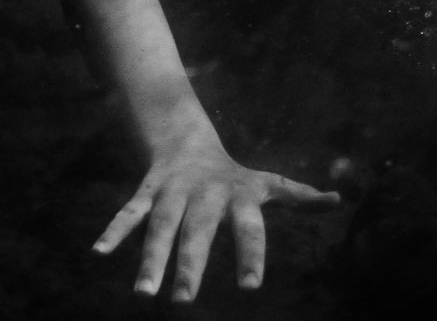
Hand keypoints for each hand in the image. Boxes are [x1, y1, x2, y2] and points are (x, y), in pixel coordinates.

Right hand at [92, 128, 338, 301]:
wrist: (186, 134)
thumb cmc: (234, 177)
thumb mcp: (266, 183)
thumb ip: (299, 197)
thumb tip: (338, 201)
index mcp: (238, 195)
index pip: (248, 228)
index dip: (250, 255)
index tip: (251, 287)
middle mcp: (203, 193)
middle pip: (196, 232)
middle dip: (188, 265)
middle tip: (184, 302)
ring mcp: (172, 192)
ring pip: (159, 227)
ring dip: (149, 259)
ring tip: (144, 294)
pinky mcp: (147, 191)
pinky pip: (128, 212)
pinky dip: (114, 231)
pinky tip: (98, 254)